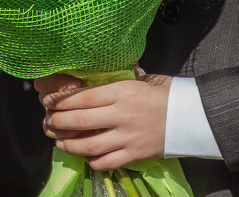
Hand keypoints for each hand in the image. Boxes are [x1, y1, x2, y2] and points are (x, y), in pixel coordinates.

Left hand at [39, 74, 171, 169]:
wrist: (189, 116)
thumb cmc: (164, 93)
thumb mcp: (142, 79)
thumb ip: (119, 80)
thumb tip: (96, 77)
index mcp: (123, 91)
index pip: (85, 97)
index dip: (63, 100)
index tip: (49, 101)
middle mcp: (122, 114)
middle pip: (82, 120)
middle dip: (59, 122)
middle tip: (48, 121)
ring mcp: (127, 137)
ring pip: (90, 144)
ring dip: (70, 144)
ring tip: (59, 141)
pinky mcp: (134, 154)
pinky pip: (106, 161)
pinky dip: (92, 160)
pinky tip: (85, 155)